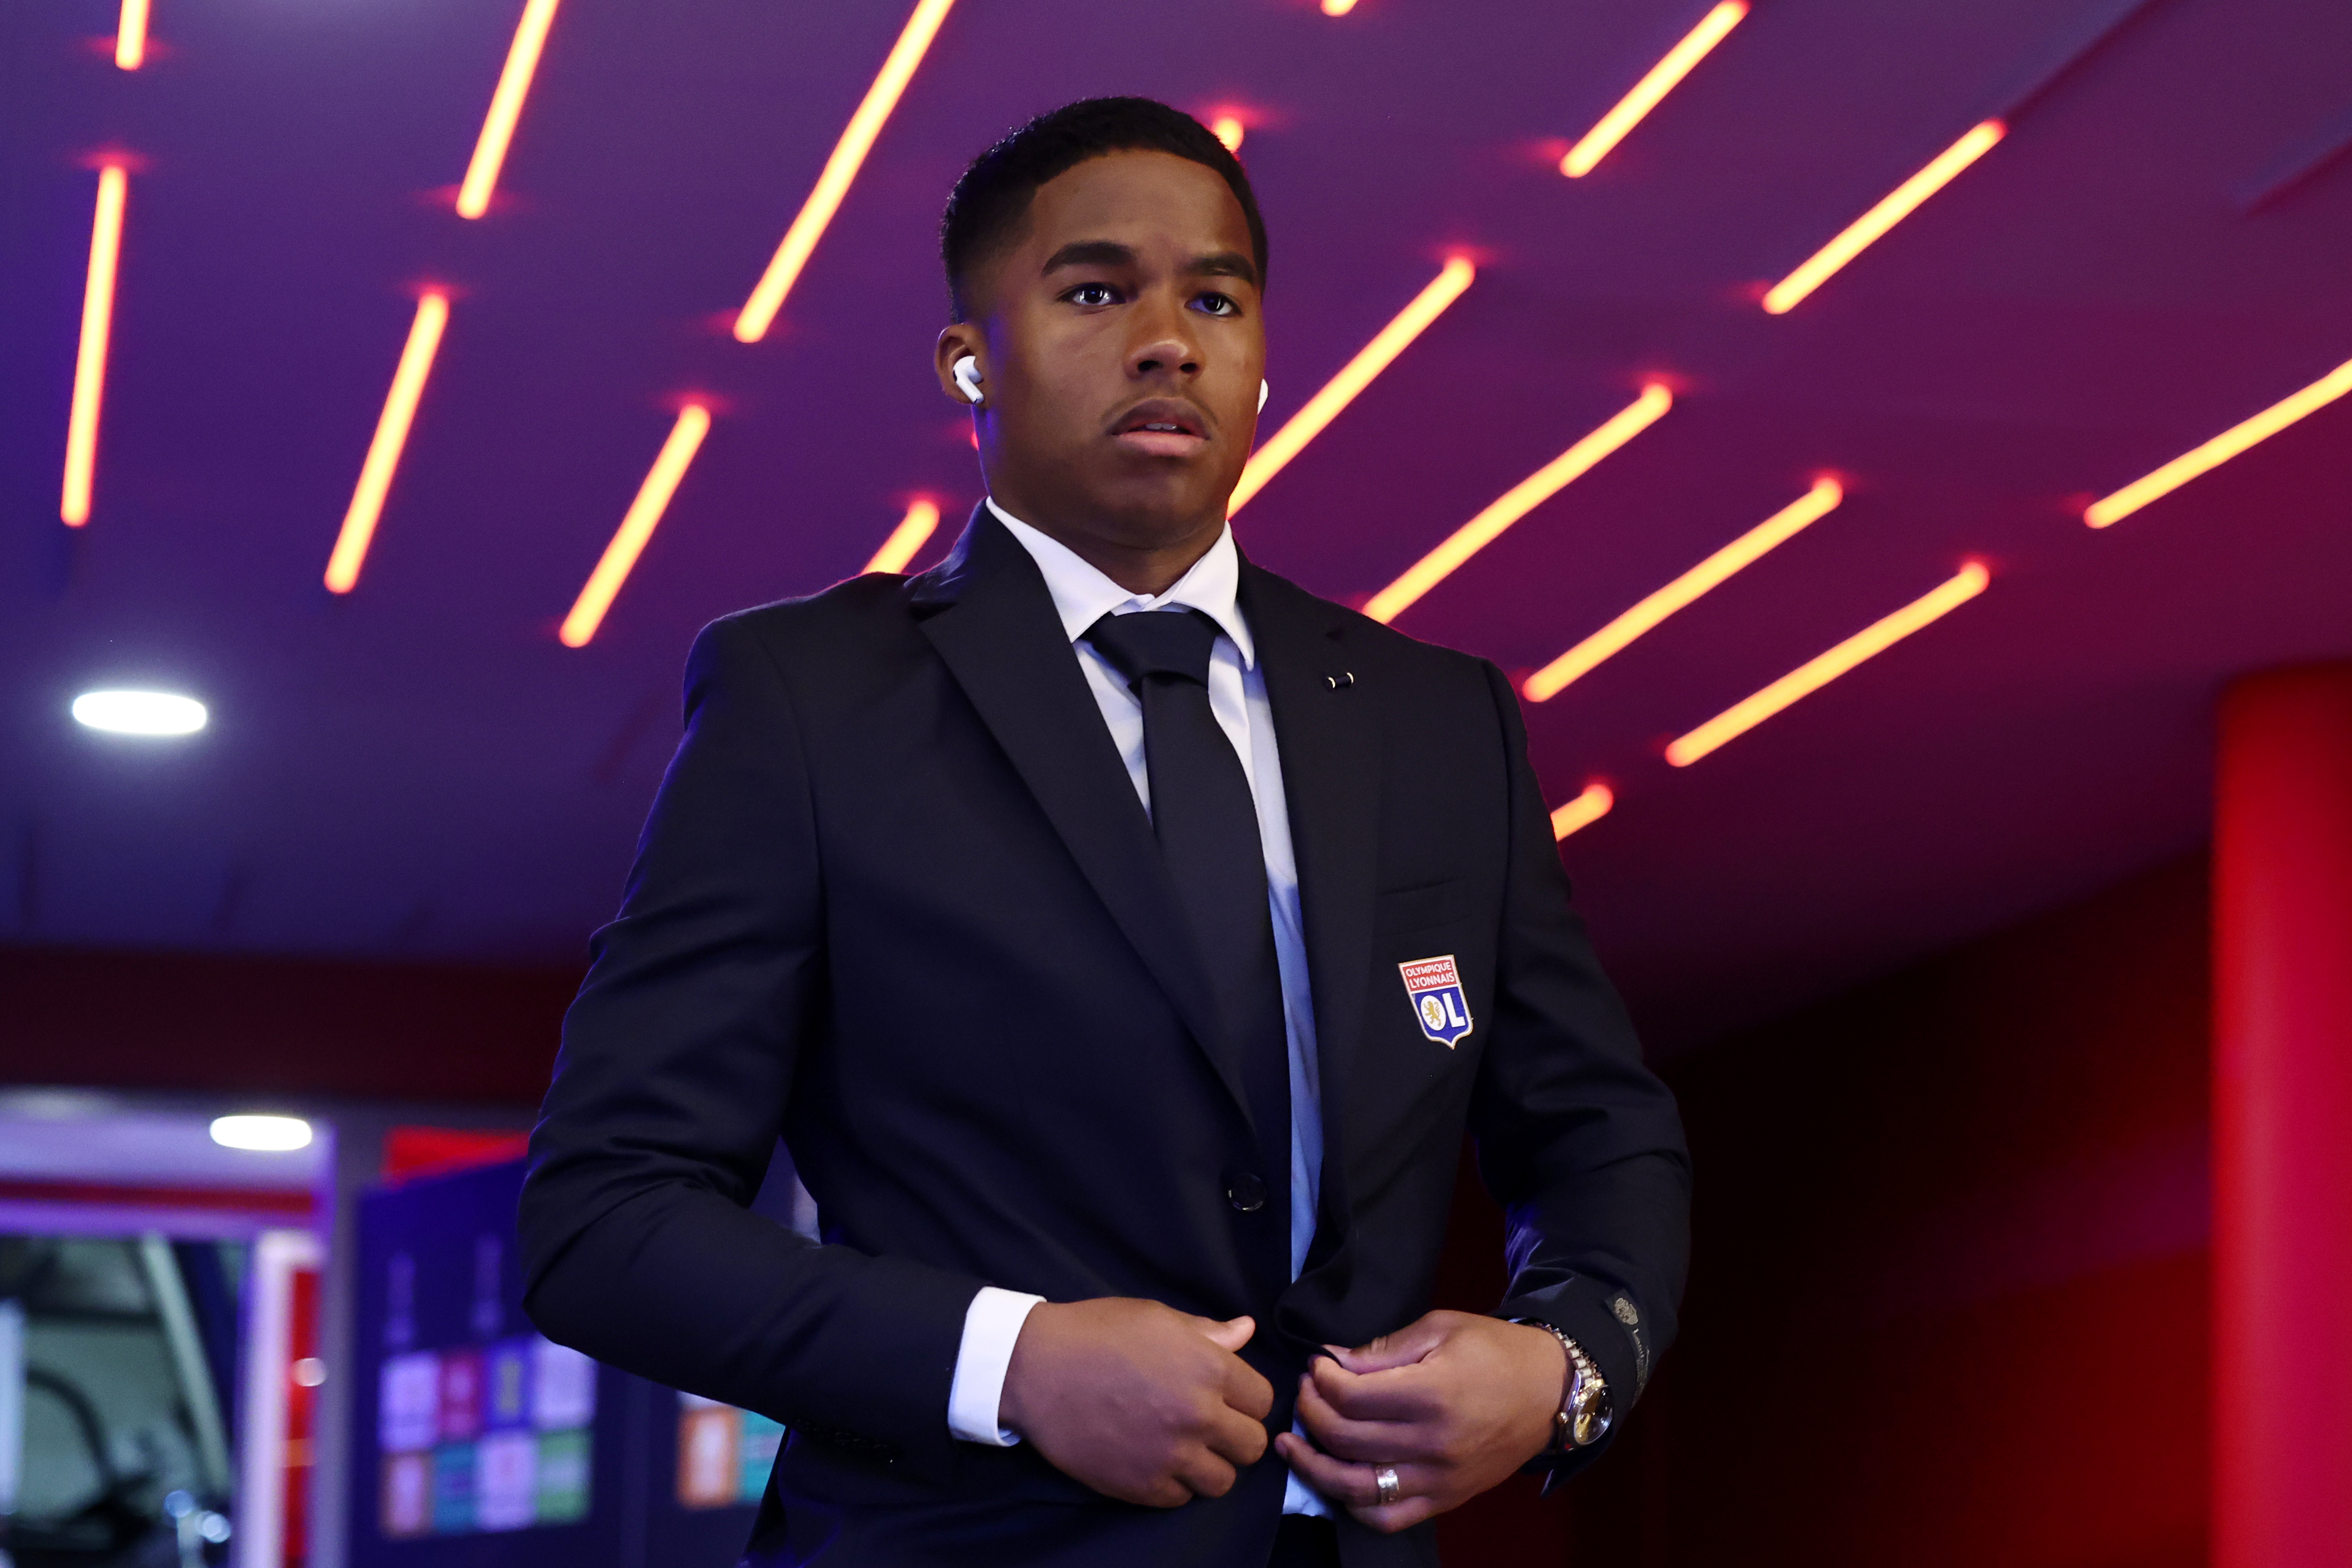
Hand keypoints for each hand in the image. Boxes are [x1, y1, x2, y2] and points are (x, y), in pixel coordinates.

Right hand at [1000, 1298, 1274, 1507]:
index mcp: (1209, 1368)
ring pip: (1223, 1481)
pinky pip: (1182, 1498)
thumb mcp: (1156, 1318)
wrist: (1036, 1369)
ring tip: (1187, 1449)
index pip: (1262, 1399)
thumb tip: (1246, 1331)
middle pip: (1253, 1445)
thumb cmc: (1096, 1333)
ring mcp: (1171, 1454)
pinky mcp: (1142, 1485)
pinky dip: (1175, 1484)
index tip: (1226, 1397)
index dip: (1245, 1397)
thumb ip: (1207, 1332)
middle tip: (1210, 1426)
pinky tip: (1157, 1462)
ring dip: (1210, 1466)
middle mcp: (1199, 1415)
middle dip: (1236, 1435)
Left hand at [1275, 1310, 1563, 1532]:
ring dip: (1315, 1466)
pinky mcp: (1447, 1499)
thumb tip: (1332, 1361)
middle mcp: (1433, 1443)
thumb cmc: (1495, 1350)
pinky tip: (1336, 1480)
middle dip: (1311, 1411)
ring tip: (1293, 1443)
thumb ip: (1382, 1349)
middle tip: (1306, 1391)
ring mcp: (1439, 1478)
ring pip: (1356, 1487)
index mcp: (1431, 1393)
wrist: (1551, 1391)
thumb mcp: (1440, 1328)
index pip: (1350, 1396)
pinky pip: (1389, 1517)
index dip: (1321, 1379)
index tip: (1317, 1365)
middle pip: (1345, 1439)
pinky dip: (1355, 1505)